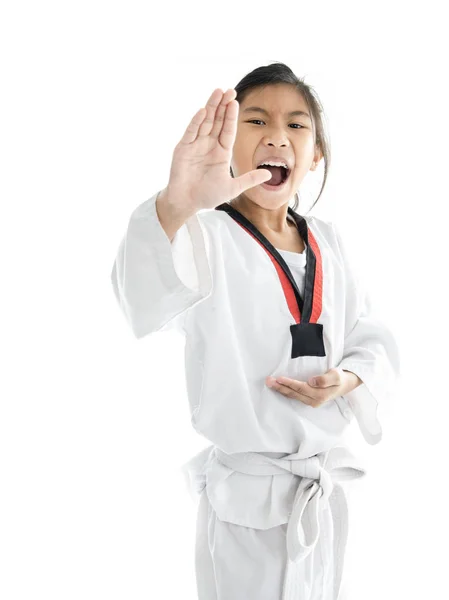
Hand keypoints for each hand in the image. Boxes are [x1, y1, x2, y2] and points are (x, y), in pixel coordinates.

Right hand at [165, 88, 271, 212]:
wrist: (187, 203)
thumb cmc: (207, 196)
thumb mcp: (232, 188)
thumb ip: (249, 179)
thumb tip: (269, 174)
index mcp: (221, 152)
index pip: (228, 130)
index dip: (231, 116)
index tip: (236, 102)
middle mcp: (208, 145)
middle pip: (217, 121)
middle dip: (223, 105)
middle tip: (229, 90)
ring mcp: (195, 145)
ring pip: (205, 122)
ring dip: (211, 107)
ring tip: (217, 92)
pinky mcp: (183, 148)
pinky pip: (191, 132)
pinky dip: (197, 122)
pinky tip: (203, 111)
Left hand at [265, 367, 361, 407]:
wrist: (346, 384)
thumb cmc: (340, 377)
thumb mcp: (336, 376)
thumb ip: (325, 379)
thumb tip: (312, 381)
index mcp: (320, 395)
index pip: (301, 388)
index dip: (289, 383)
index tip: (279, 378)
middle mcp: (314, 400)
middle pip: (294, 394)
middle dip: (280, 387)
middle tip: (268, 381)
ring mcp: (311, 402)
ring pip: (293, 396)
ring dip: (280, 390)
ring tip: (270, 384)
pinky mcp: (309, 400)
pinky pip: (295, 396)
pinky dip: (286, 392)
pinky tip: (279, 388)